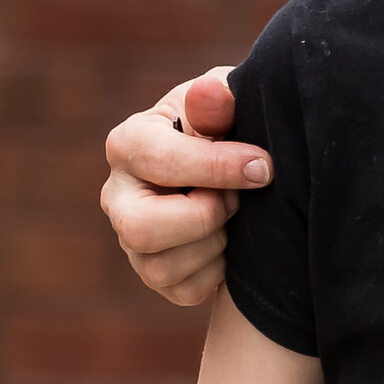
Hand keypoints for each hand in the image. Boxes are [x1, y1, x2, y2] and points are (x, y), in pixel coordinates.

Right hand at [101, 68, 264, 307]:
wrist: (243, 170)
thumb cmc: (231, 128)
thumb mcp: (229, 102)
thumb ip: (220, 96)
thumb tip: (211, 93)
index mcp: (129, 144)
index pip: (159, 161)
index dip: (218, 167)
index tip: (264, 166)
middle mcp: (119, 196)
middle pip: (139, 228)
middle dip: (203, 217)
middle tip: (237, 200)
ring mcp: (131, 241)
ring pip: (161, 267)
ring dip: (215, 243)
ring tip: (234, 217)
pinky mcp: (156, 276)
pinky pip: (185, 290)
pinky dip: (219, 271)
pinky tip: (231, 242)